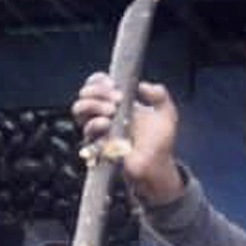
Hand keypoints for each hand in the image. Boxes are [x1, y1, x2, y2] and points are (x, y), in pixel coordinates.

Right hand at [71, 74, 181, 204]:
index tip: (113, 84)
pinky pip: (85, 132)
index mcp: (116, 102)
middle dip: (97, 92)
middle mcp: (102, 114)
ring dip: (92, 105)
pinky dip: (94, 125)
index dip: (99, 81)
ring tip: (111, 111)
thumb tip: (143, 86)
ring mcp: (97, 130)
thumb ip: (160, 95)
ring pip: (79, 110)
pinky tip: (107, 125)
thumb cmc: (159, 140)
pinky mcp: (96, 146)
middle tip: (117, 100)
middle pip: (84, 94)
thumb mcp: (166, 113)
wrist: (157, 165)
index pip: (96, 84)